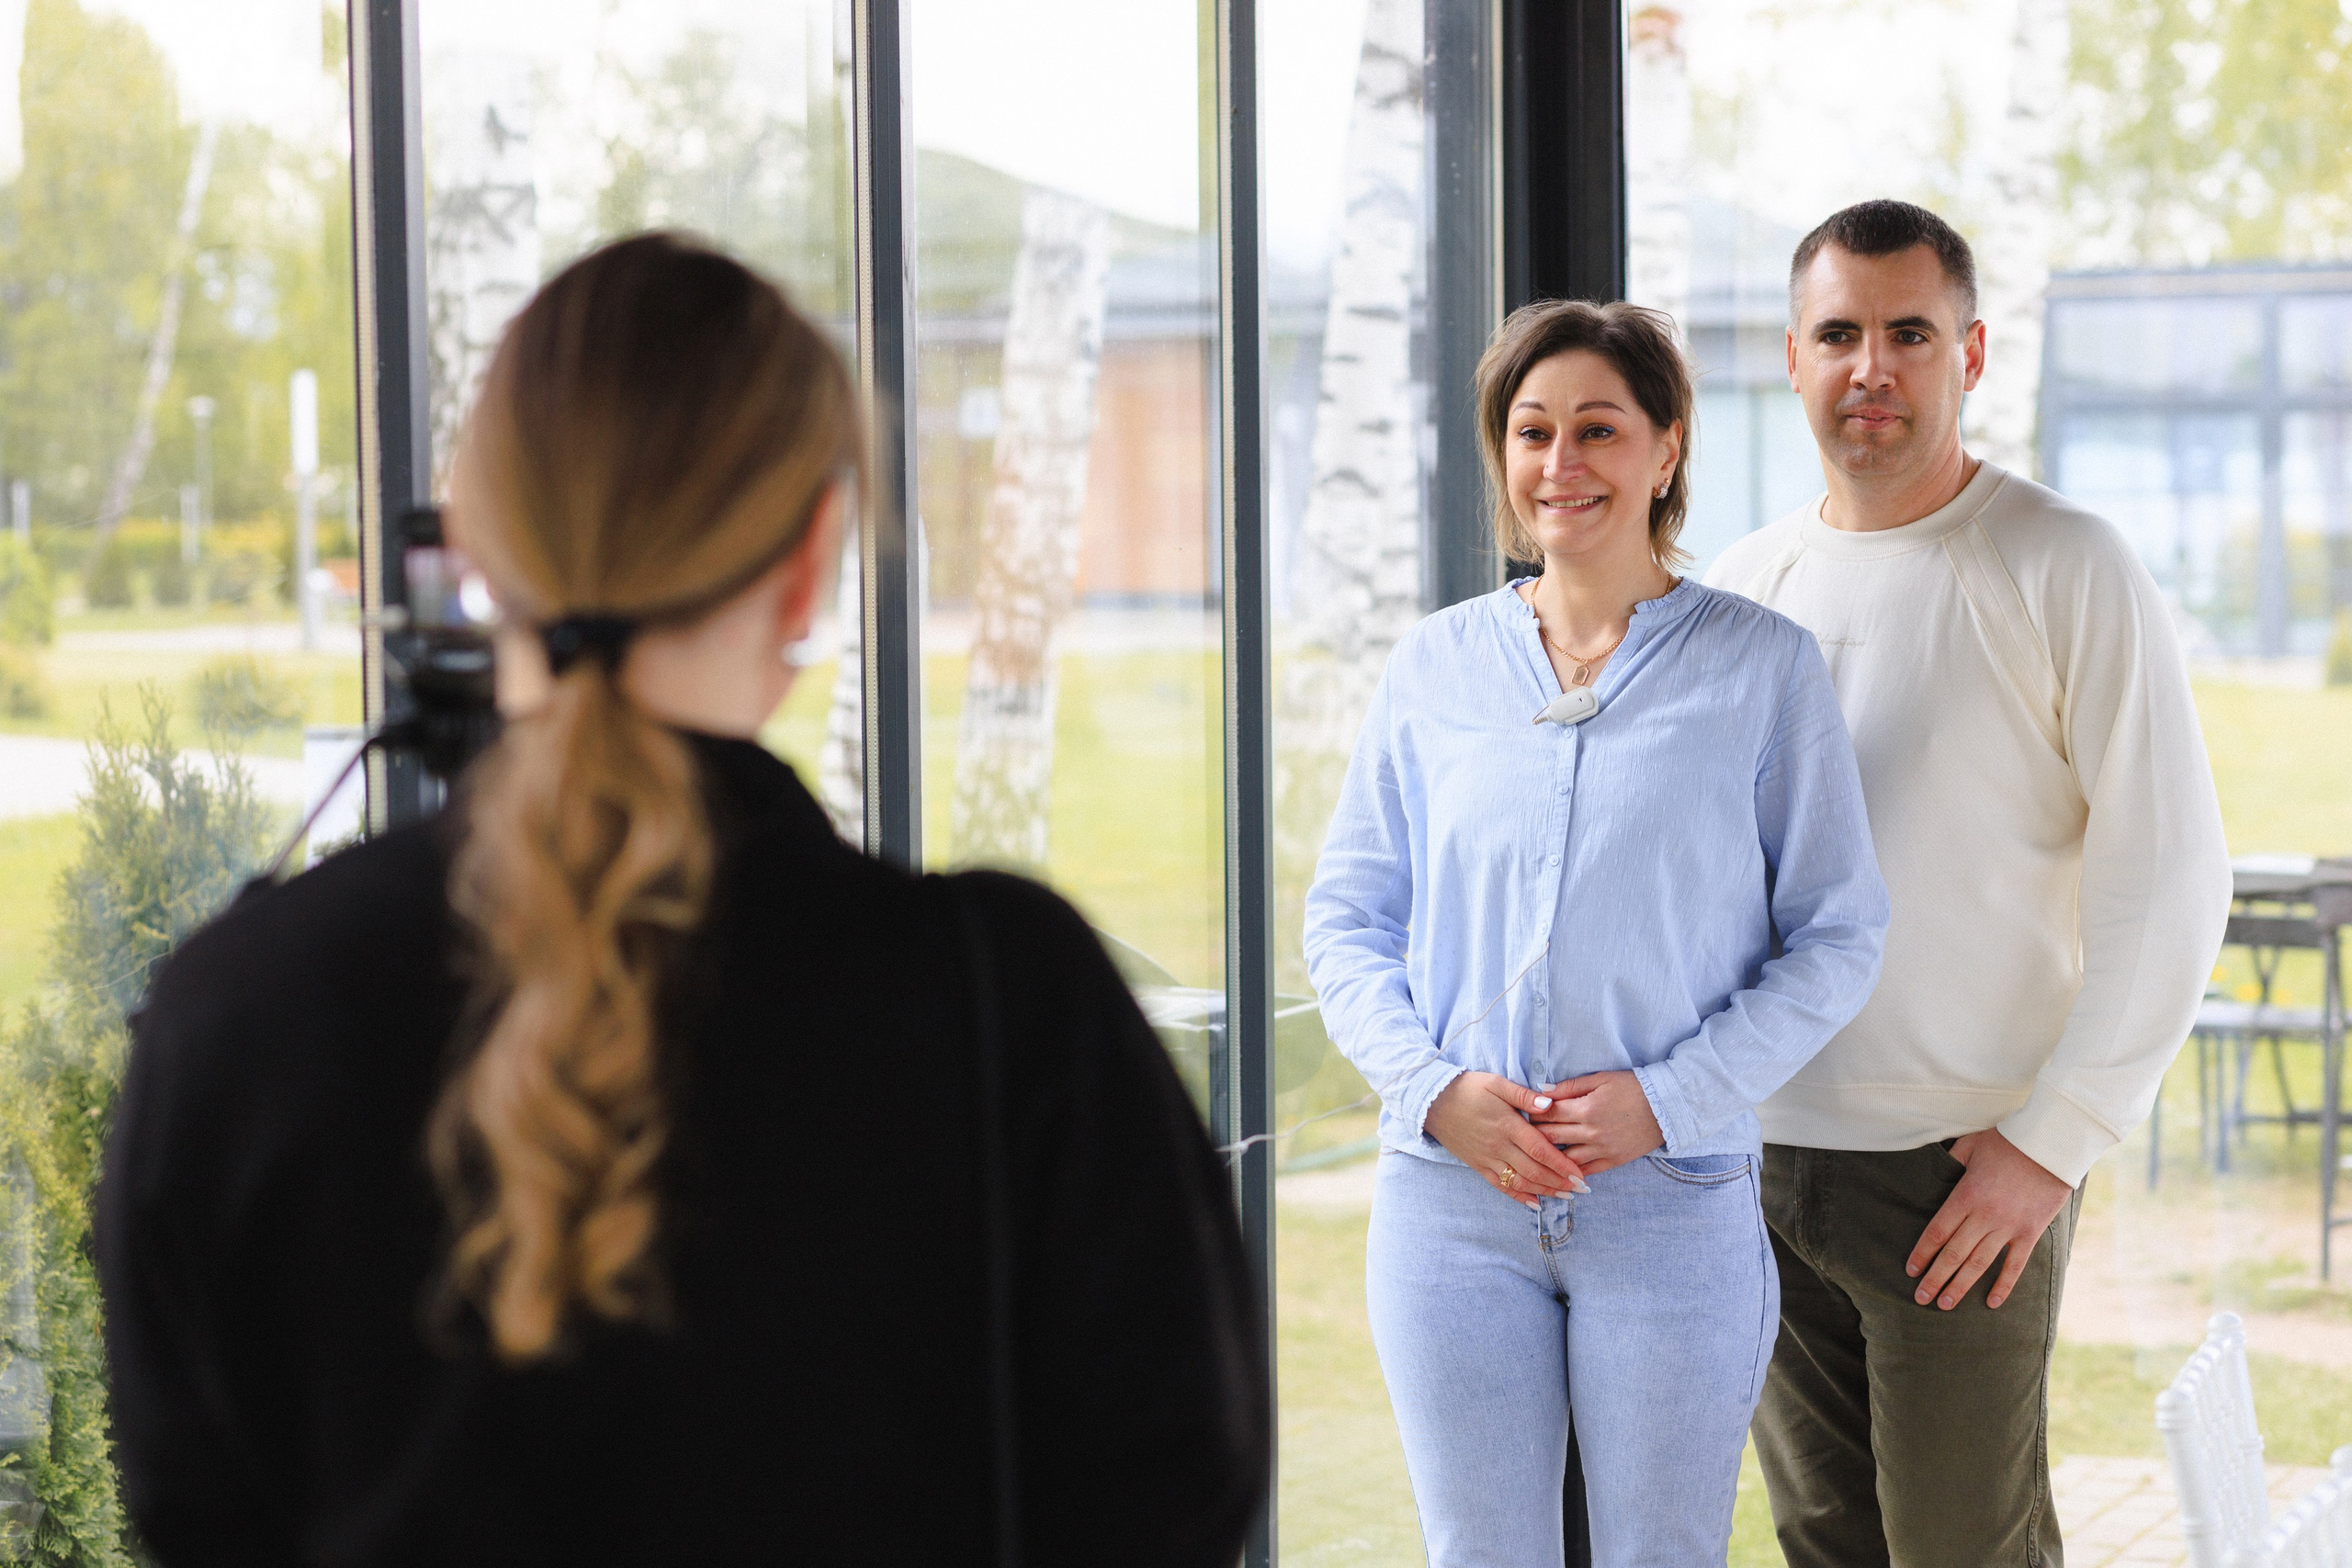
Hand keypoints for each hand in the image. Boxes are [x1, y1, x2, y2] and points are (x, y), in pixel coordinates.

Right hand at [1424, 1072, 1587, 1206]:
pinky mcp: (1477, 1165)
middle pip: (1534, 1171)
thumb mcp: (1495, 1083)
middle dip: (1560, 1182)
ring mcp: (1487, 1158)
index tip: (1580, 1174)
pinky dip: (1518, 1196)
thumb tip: (1549, 1104)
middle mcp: (1498, 1146)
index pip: (1540, 1150)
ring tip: (1565, 1196)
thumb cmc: (1467, 1088)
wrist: (1431, 1102)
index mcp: (1507, 1125)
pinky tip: (1534, 1202)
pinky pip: (1500, 1185)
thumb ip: (1523, 1095)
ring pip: (1520, 1181)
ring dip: (1544, 1191)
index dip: (1562, 1164)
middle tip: (1581, 1189)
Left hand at [1526, 1070, 1663, 1175]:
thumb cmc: (1633, 1087)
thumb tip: (1541, 1091)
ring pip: (1564, 1159)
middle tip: (1521, 1133)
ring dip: (1548, 1156)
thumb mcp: (1601, 1078)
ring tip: (1535, 1152)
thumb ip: (1570, 1086)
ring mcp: (1602, 1149)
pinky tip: (1558, 1169)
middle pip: (1550, 1137)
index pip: (1547, 1114)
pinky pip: (1585, 1171)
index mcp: (1586, 1108)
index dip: (1530, 1113)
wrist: (1667, 1106)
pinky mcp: (1613, 1161)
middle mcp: (1591, 1132)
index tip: (1520, 1113)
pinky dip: (1569, 1171)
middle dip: (1532, 1135)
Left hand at [1906, 1130, 2071, 1310]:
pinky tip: (1991, 1302)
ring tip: (1945, 1305)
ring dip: (1960, 1286)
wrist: (2050, 1147)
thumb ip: (1950, 1162)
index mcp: (1965, 1195)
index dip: (1922, 1253)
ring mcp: (2009, 1227)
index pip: (1937, 1232)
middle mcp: (1984, 1216)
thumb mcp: (1970, 1146)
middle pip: (1954, 1254)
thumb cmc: (2007, 1142)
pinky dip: (2003, 1285)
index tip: (1911, 1271)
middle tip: (1920, 1298)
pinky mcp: (2030, 1232)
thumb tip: (1934, 1172)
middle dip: (1935, 1278)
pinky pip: (2015, 1265)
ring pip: (1979, 1264)